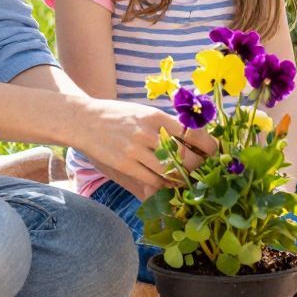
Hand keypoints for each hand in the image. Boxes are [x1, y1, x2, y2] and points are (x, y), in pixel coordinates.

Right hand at [73, 99, 216, 200]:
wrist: (83, 120)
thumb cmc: (117, 115)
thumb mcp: (143, 112)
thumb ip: (165, 124)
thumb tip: (192, 136)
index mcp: (155, 116)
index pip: (190, 132)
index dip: (206, 144)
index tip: (213, 151)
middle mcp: (147, 132)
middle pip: (183, 155)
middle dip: (197, 165)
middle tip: (201, 169)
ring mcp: (135, 150)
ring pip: (169, 171)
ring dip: (180, 178)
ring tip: (185, 178)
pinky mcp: (124, 165)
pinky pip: (152, 179)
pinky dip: (163, 184)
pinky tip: (166, 183)